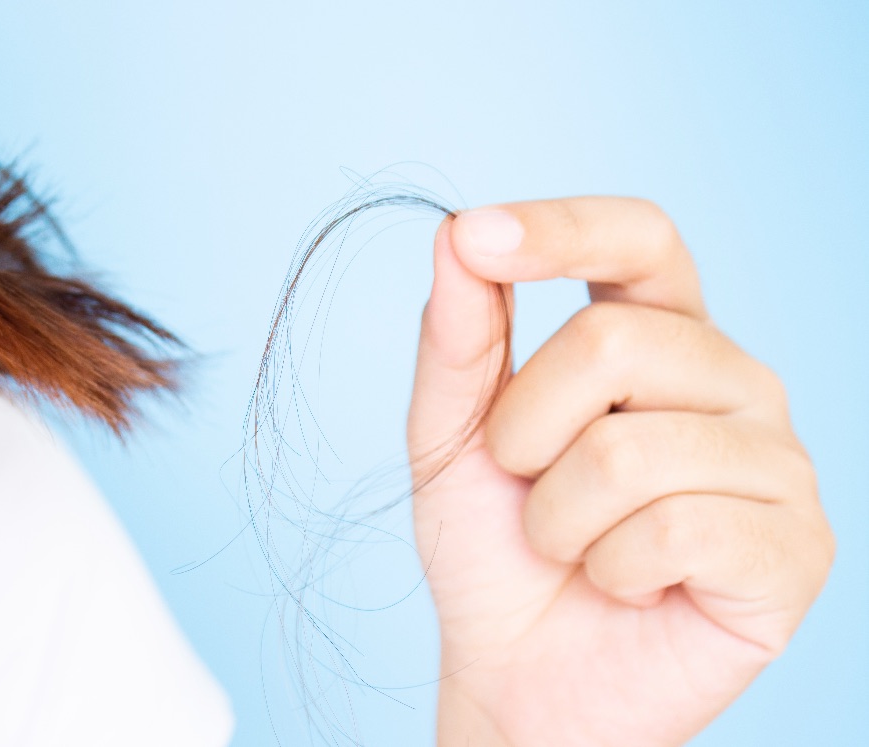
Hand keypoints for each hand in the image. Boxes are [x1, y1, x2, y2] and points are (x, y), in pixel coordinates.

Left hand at [408, 198, 833, 745]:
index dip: (562, 229)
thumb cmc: (495, 548)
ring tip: (575, 547)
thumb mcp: (453, 436)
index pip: (639, 239)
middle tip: (525, 485)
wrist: (519, 674)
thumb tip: (457, 234)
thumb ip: (460, 337)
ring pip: (634, 450)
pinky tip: (629, 586)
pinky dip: (613, 569)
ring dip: (560, 517)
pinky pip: (676, 529)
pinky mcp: (795, 547)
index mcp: (659, 336)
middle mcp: (730, 380)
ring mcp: (774, 460)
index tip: (477, 236)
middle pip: (615, 344)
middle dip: (525, 430)